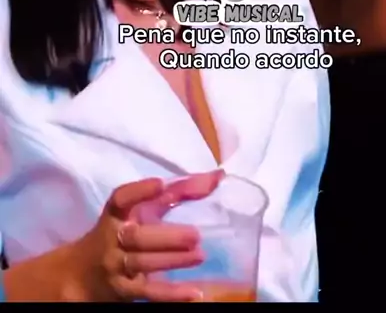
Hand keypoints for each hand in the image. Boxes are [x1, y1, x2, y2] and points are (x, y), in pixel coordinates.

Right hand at [64, 171, 221, 301]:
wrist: (83, 273)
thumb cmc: (123, 231)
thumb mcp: (142, 210)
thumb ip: (177, 192)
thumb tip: (217, 177)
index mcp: (116, 213)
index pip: (121, 199)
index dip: (138, 191)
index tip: (160, 184)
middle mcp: (113, 237)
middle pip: (137, 236)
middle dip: (166, 237)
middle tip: (195, 235)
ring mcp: (117, 266)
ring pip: (142, 263)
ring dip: (172, 260)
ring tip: (200, 255)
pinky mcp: (125, 291)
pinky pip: (148, 293)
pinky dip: (171, 294)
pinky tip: (195, 292)